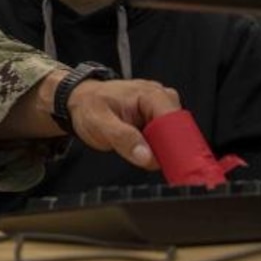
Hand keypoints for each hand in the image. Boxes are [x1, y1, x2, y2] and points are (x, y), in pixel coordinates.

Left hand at [65, 78, 181, 169]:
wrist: (80, 101)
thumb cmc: (88, 106)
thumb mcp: (99, 123)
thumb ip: (123, 139)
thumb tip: (147, 156)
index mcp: (150, 94)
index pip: (174, 122)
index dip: (177, 145)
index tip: (174, 166)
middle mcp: (160, 98)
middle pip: (179, 131)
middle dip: (171, 150)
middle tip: (157, 166)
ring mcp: (160, 108)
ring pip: (175, 136)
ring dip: (165, 150)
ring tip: (147, 157)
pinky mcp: (157, 118)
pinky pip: (166, 137)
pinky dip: (160, 148)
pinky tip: (149, 154)